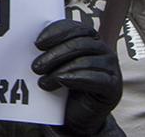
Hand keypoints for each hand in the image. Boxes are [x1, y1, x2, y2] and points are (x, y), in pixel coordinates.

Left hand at [32, 17, 122, 135]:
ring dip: (61, 70)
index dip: (55, 32)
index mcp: (90, 39)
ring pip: (85, 61)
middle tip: (36, 66)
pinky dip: (75, 78)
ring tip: (43, 81)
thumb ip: (49, 50)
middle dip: (55, 53)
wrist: (77, 117)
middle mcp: (104, 51)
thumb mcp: (55, 65)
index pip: (74, 28)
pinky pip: (96, 79)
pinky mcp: (114, 87)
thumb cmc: (64, 86)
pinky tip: (60, 81)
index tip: (37, 43)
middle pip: (79, 44)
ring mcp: (112, 68)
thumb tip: (30, 41)